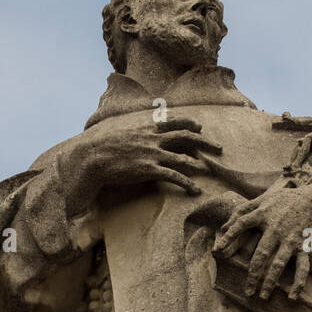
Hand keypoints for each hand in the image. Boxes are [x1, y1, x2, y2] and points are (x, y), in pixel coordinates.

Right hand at [58, 117, 221, 216]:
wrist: (93, 157)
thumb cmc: (103, 147)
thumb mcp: (121, 133)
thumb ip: (134, 132)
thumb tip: (136, 133)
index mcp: (147, 128)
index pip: (174, 121)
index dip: (190, 123)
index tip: (200, 126)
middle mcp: (153, 139)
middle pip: (186, 137)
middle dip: (205, 141)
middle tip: (219, 148)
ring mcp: (153, 154)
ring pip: (183, 158)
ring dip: (199, 164)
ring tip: (210, 170)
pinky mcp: (150, 170)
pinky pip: (174, 176)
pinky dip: (187, 183)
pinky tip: (196, 190)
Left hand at [214, 173, 311, 300]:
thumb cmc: (287, 201)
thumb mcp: (264, 199)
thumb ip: (243, 211)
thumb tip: (222, 228)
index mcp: (264, 215)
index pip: (242, 224)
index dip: (230, 236)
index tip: (217, 250)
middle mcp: (277, 228)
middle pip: (261, 254)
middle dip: (253, 274)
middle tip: (247, 291)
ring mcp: (292, 239)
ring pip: (278, 264)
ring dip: (270, 282)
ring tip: (262, 297)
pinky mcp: (306, 247)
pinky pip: (302, 267)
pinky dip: (299, 283)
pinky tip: (292, 296)